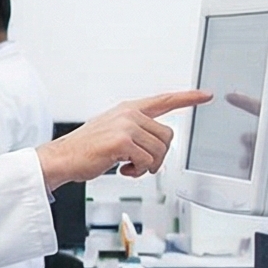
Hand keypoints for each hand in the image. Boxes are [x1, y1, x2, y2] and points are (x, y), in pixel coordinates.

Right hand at [38, 91, 209, 186]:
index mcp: (128, 109)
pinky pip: (146, 161)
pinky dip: (137, 171)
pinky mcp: (122, 141)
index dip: (187, 97)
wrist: (62, 158)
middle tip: (139, 163)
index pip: (164, 100)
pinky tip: (121, 169)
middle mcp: (129, 114)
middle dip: (158, 156)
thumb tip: (156, 145)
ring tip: (128, 166)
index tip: (205, 95)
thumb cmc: (85, 149)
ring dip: (146, 166)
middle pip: (167, 137)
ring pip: (159, 151)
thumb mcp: (112, 132)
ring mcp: (126, 126)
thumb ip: (135, 132)